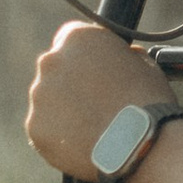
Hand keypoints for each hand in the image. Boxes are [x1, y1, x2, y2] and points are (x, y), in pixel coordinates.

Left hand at [25, 19, 164, 180]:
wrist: (141, 144)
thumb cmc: (148, 101)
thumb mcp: (144, 64)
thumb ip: (123, 55)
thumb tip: (122, 58)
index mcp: (78, 38)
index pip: (70, 38)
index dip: (84, 56)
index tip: (93, 72)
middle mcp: (51, 61)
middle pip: (55, 69)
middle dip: (70, 83)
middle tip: (94, 103)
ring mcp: (39, 95)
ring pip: (47, 100)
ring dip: (63, 110)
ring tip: (92, 128)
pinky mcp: (34, 126)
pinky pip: (44, 128)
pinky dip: (59, 136)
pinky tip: (83, 143)